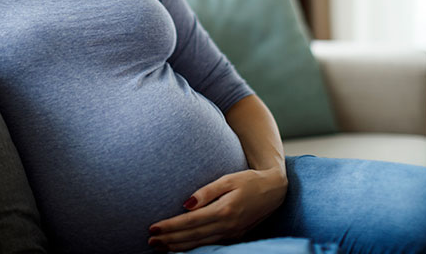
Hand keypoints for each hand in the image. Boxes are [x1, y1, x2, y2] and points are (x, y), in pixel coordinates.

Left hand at [147, 167, 287, 251]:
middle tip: (150, 240)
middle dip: (169, 239)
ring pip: (200, 244)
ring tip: (160, 246)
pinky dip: (193, 247)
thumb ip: (207, 191)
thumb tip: (186, 204)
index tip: (153, 227)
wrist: (275, 190)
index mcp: (225, 210)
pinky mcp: (234, 236)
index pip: (190, 222)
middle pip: (192, 236)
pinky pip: (209, 245)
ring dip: (178, 246)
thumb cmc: (249, 180)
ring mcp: (231, 233)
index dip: (170, 226)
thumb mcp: (228, 179)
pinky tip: (180, 247)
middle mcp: (228, 226)